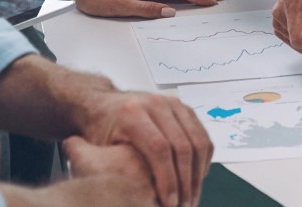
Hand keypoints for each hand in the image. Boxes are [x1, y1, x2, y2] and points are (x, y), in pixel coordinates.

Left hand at [79, 91, 212, 206]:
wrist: (104, 104)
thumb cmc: (99, 130)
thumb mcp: (99, 148)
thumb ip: (118, 166)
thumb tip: (135, 194)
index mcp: (132, 114)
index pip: (159, 148)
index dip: (168, 179)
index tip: (169, 203)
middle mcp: (156, 104)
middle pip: (183, 146)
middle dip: (186, 181)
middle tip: (184, 205)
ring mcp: (174, 104)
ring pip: (198, 141)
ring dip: (197, 173)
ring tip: (192, 196)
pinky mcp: (185, 109)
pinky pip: (203, 136)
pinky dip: (203, 160)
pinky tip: (195, 178)